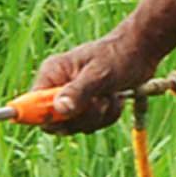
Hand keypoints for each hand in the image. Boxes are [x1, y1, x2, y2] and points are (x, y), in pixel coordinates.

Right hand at [28, 32, 156, 133]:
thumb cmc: (119, 55)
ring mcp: (72, 97)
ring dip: (98, 117)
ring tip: (110, 96)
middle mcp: (57, 87)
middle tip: (100, 102)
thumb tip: (59, 110)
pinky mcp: (86, 106)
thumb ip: (78, 92)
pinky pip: (90, 125)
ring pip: (75, 125)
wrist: (142, 51)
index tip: (67, 117)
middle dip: (81, 117)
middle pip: (55, 121)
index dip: (46, 116)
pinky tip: (114, 99)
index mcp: (52, 74)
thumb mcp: (99, 74)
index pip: (33, 105)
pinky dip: (106, 118)